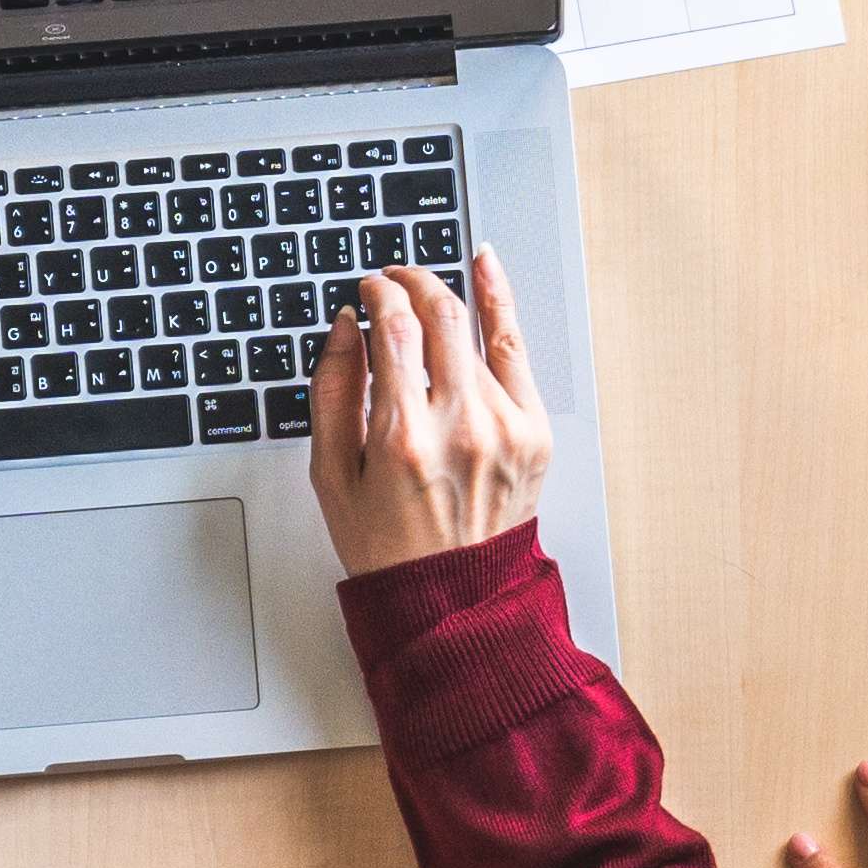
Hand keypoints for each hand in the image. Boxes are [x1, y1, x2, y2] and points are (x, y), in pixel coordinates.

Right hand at [313, 252, 554, 576]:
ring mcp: (506, 428)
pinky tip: (486, 269)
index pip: (394, 328)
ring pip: (474, 333)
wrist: (453, 598)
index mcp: (403, 438)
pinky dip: (501, 304)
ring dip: (445, 304)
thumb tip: (347, 327)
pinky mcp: (535, 433)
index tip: (370, 286)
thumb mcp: (332, 474)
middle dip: (413, 281)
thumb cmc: (387, 545)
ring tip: (425, 290)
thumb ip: (334, 392)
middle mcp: (461, 427)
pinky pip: (517, 351)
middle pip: (440, 315)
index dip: (380, 292)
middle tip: (395, 277)